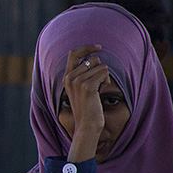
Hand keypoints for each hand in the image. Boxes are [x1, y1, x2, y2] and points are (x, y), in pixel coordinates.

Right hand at [59, 44, 109, 162]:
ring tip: (100, 88)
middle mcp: (70, 77)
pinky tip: (103, 89)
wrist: (86, 126)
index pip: (73, 53)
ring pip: (101, 66)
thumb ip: (83, 74)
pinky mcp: (87, 86)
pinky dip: (107, 80)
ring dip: (105, 76)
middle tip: (100, 82)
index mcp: (66, 76)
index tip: (98, 46)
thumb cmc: (87, 108)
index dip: (86, 47)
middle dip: (100, 68)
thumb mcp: (81, 89)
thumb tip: (95, 58)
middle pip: (92, 59)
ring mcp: (77, 81)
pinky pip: (104, 73)